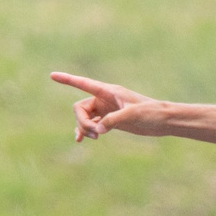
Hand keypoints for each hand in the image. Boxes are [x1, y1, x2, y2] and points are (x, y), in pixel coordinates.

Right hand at [50, 72, 168, 141]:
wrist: (163, 121)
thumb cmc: (151, 113)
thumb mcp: (132, 115)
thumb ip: (113, 120)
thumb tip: (98, 130)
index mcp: (108, 91)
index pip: (83, 84)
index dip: (67, 80)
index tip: (52, 75)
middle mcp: (105, 99)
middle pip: (80, 108)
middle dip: (82, 121)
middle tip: (95, 134)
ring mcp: (107, 110)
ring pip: (84, 117)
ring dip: (84, 128)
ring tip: (95, 138)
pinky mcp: (111, 121)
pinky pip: (92, 125)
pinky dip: (86, 131)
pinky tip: (81, 140)